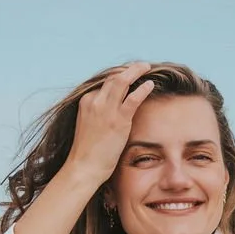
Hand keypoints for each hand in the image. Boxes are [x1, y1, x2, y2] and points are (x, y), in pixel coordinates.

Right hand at [67, 60, 156, 184]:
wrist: (84, 166)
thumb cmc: (88, 151)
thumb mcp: (90, 125)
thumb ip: (99, 113)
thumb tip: (114, 109)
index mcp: (86, 101)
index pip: (105, 81)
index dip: (119, 75)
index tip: (130, 74)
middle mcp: (95, 101)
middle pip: (114, 76)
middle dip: (129, 69)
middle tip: (140, 66)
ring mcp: (106, 109)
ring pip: (122, 80)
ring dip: (136, 71)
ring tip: (147, 67)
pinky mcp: (117, 120)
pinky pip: (133, 98)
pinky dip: (143, 89)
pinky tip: (150, 84)